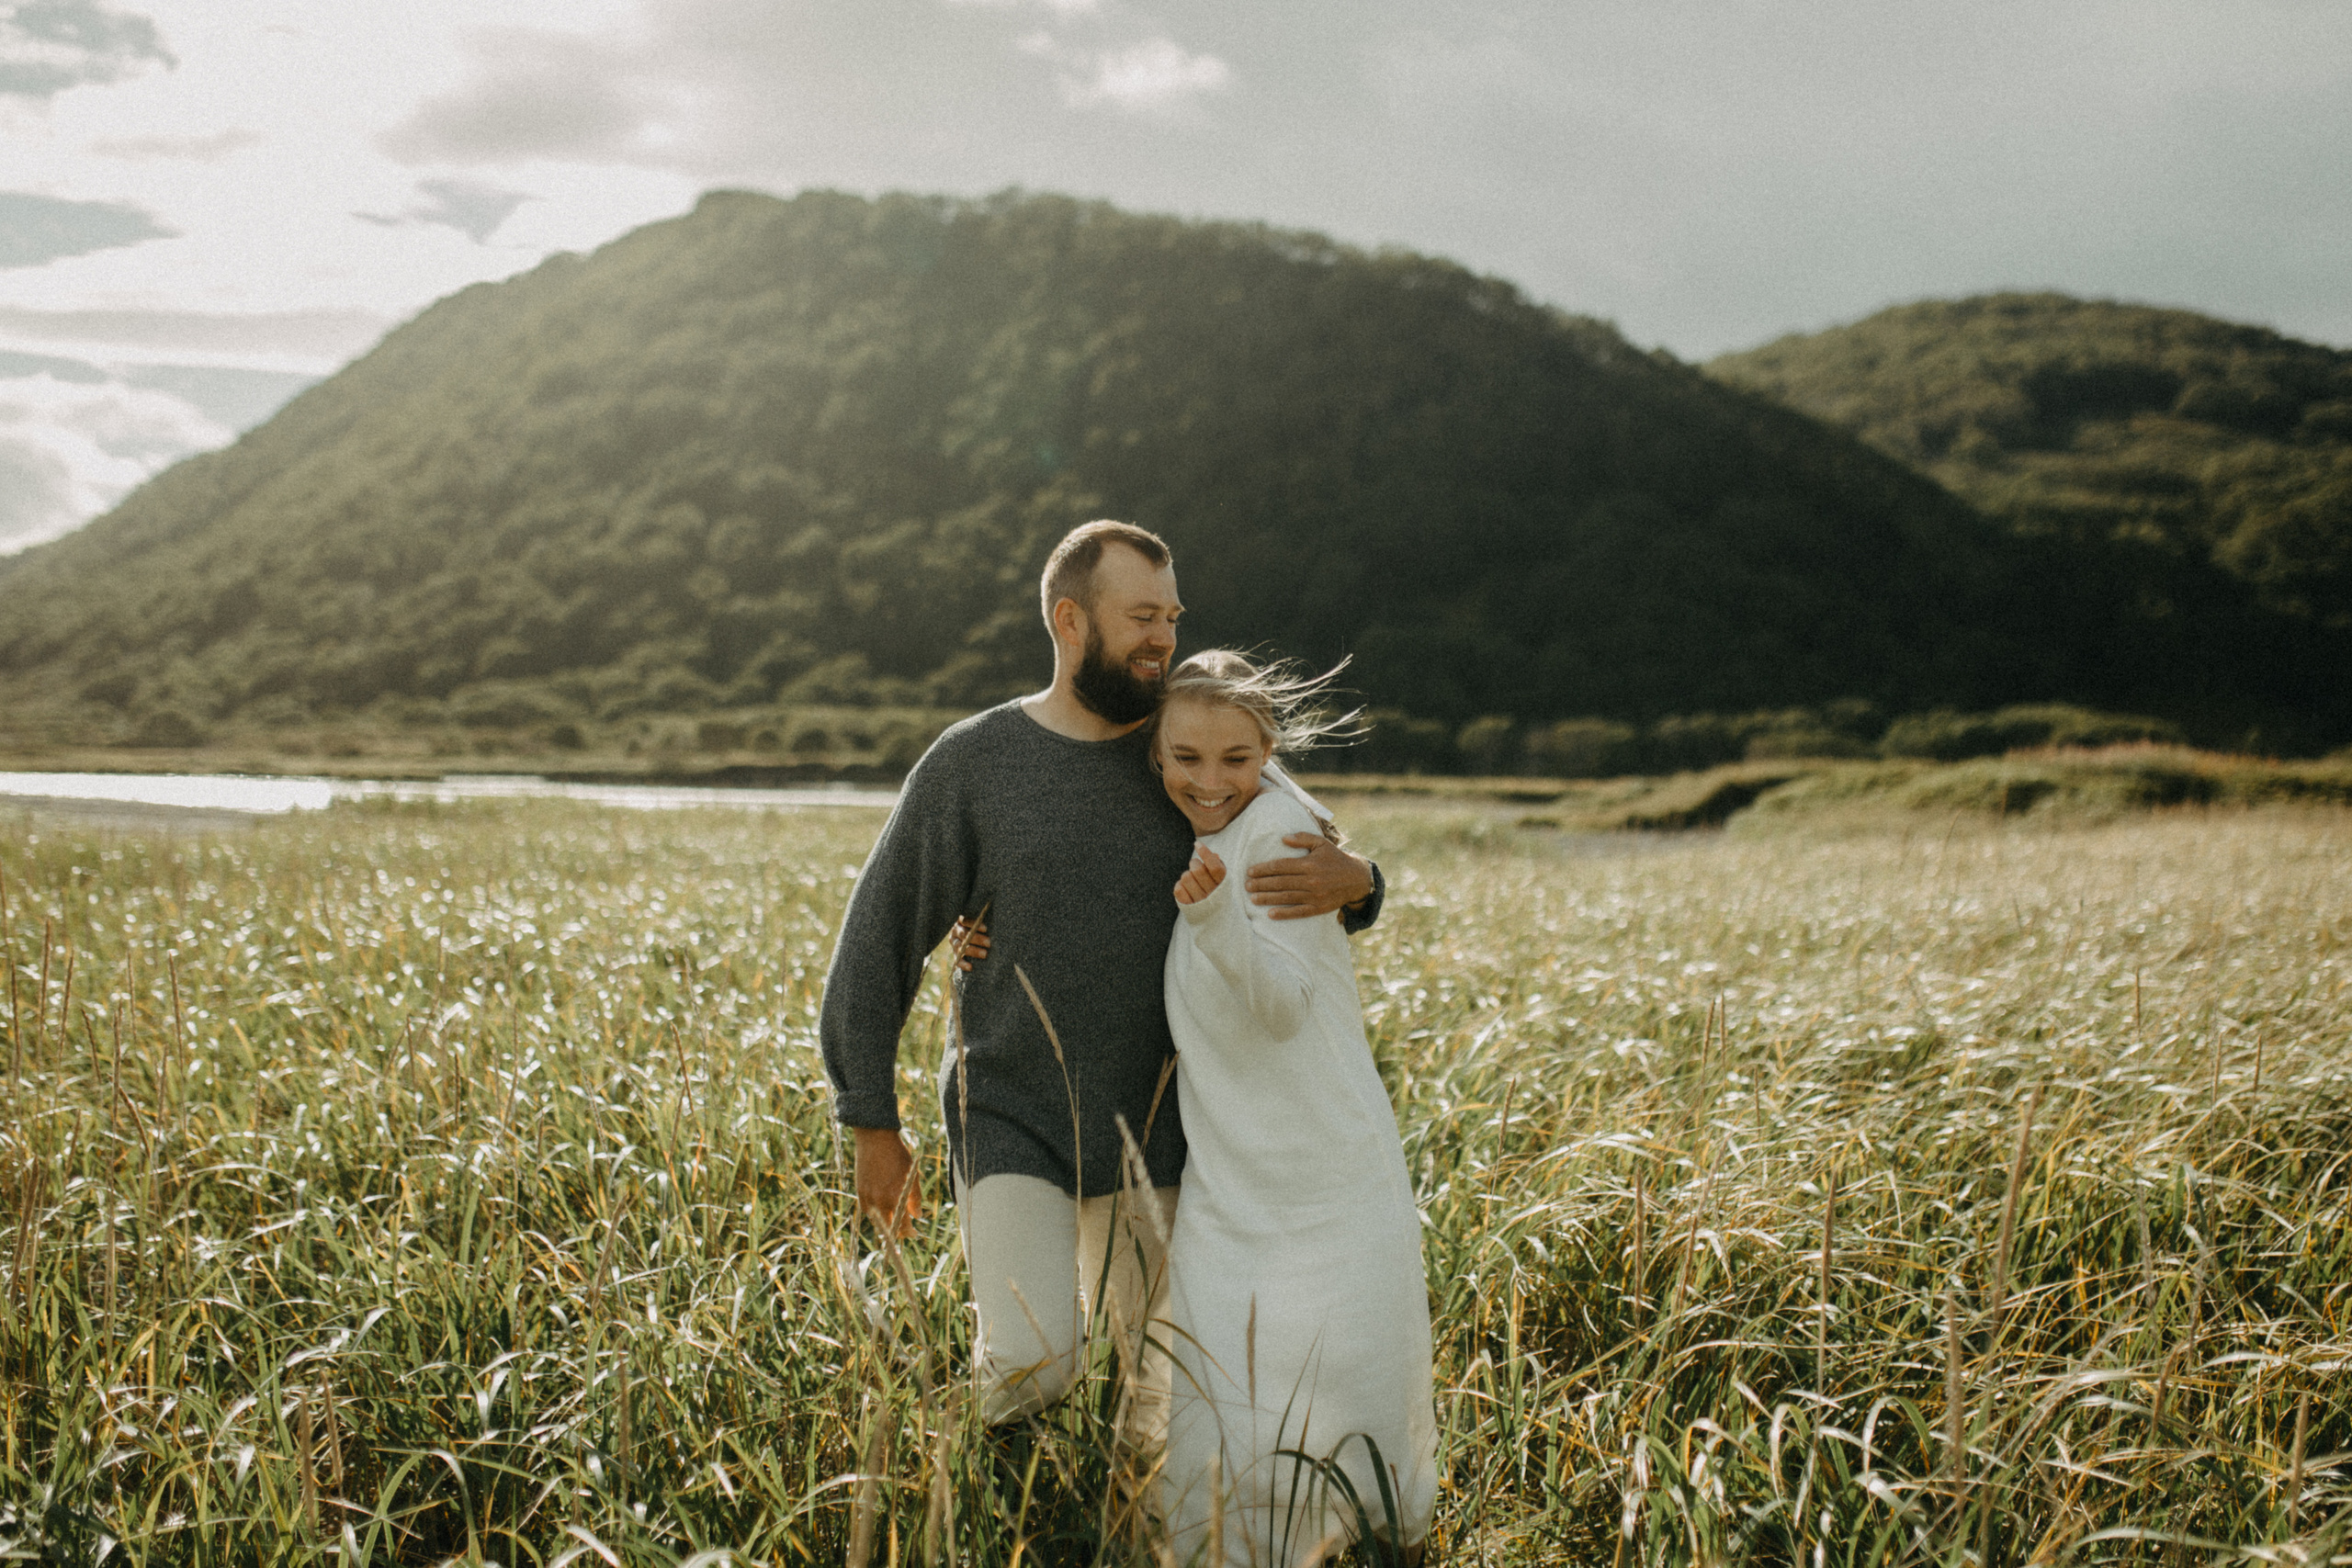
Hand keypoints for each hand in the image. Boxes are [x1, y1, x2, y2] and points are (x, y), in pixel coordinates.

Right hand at [853, 1126, 919, 1236]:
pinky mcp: (860, 1192)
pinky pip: (868, 1210)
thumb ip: (915, 1198)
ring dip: (886, 1222)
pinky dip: (876, 1213)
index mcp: (894, 1197)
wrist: (875, 1140)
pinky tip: (883, 1208)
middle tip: (905, 1229)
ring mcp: (867, 1197)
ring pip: (876, 1220)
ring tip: (895, 1219)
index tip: (914, 1234)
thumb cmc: (898, 1156)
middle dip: (897, 1231)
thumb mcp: (912, 1175)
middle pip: (888, 1227)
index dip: (909, 1232)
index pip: (902, 1225)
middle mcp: (879, 1201)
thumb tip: (918, 1216)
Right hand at [949, 914, 990, 970]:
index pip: (965, 921)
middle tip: (989, 943)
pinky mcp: (955, 956)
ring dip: (973, 951)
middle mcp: (955, 933)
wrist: (976, 945)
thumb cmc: (983, 932)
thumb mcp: (981, 926)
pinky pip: (957, 961)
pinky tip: (970, 967)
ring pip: (960, 947)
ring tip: (985, 954)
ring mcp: (954, 944)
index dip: (974, 924)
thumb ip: (983, 924)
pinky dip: (963, 964)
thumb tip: (996, 925)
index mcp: (960, 922)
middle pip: (963, 934)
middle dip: (977, 939)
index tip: (986, 929)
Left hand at [1174, 845, 1226, 905]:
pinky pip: (1178, 889)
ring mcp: (1200, 901)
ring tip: (1192, 879)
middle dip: (1194, 863)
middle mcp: (1213, 894)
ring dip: (1187, 875)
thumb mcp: (1222, 880)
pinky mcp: (1188, 907)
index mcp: (1223, 885)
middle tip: (1195, 866)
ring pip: (1186, 877)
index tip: (1197, 844)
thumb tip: (1214, 854)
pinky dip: (1180, 885)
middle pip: (1198, 870)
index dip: (1205, 853)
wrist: (1216, 920)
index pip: (1215, 866)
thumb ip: (1218, 865)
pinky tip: (1186, 887)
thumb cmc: (1218, 894)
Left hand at [1246, 833, 1373, 920]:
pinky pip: (1299, 912)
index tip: (1250, 871)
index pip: (1281, 866)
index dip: (1264, 869)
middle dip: (1261, 884)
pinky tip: (1270, 914)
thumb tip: (1283, 838)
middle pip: (1281, 882)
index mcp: (1309, 863)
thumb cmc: (1335, 858)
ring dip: (1267, 898)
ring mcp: (1315, 895)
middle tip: (1246, 885)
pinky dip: (1284, 914)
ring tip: (1252, 898)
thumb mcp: (1321, 843)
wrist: (1356, 879)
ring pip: (1286, 897)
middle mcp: (1311, 880)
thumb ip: (1303, 838)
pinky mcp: (1319, 908)